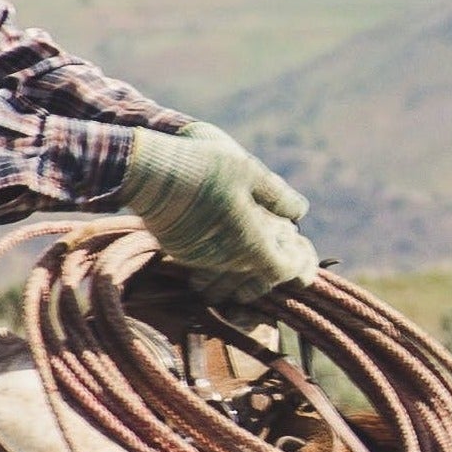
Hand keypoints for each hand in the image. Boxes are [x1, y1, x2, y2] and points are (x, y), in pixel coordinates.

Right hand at [119, 130, 317, 301]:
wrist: (147, 170)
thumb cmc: (204, 168)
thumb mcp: (250, 172)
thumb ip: (278, 196)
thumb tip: (299, 212)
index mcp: (251, 244)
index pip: (284, 270)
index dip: (300, 266)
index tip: (304, 257)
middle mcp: (226, 260)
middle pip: (257, 284)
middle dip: (271, 274)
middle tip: (281, 254)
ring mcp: (199, 258)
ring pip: (229, 280)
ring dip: (244, 273)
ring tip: (253, 249)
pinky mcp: (179, 250)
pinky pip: (206, 268)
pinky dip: (220, 263)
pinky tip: (223, 238)